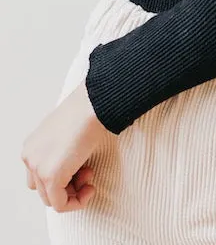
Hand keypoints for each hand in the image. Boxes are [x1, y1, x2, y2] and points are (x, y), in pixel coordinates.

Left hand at [22, 83, 106, 211]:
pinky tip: (90, 189)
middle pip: (43, 188)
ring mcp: (38, 168)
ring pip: (51, 198)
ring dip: (73, 194)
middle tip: (88, 174)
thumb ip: (62, 148)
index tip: (83, 168)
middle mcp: (29, 158)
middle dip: (68, 186)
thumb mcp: (68, 129)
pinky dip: (76, 202)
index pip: (39, 175)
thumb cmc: (87, 110)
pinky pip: (60, 204)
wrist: (94, 103)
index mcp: (32, 146)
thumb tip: (73, 163)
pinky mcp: (51, 176)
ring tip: (90, 178)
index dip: (63, 176)